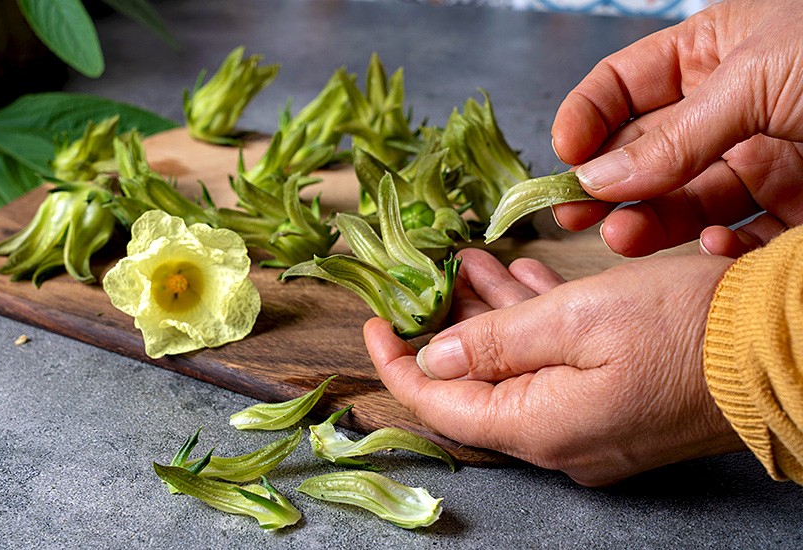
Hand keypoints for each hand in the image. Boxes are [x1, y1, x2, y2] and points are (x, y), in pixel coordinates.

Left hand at [365, 249, 743, 485]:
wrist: (784, 347)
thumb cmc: (685, 328)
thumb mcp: (576, 318)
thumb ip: (493, 343)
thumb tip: (432, 360)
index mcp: (540, 427)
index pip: (439, 404)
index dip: (397, 362)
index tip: (372, 319)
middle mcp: (560, 440)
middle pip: (477, 384)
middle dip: (449, 323)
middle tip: (430, 272)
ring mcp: (590, 427)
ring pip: (518, 367)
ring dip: (493, 313)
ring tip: (471, 259)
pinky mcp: (616, 407)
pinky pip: (557, 368)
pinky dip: (535, 325)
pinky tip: (523, 280)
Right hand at [550, 0, 802, 257]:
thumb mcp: (758, 77)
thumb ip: (677, 135)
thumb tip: (598, 177)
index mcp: (714, 53)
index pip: (625, 85)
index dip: (587, 117)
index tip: (564, 155)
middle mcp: (730, 108)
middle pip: (644, 151)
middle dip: (605, 183)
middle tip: (571, 214)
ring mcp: (762, 158)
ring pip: (686, 201)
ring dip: (649, 223)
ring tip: (621, 238)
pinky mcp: (793, 208)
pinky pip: (744, 238)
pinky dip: (721, 250)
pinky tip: (711, 244)